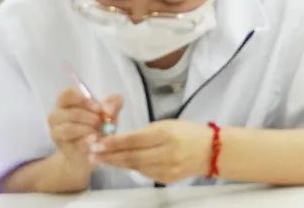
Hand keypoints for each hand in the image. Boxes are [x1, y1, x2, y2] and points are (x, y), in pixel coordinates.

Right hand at [48, 87, 121, 167]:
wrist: (94, 149)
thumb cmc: (99, 125)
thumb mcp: (109, 112)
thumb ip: (113, 104)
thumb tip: (109, 109)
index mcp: (66, 103)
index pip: (67, 94)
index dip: (83, 100)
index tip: (99, 108)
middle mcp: (56, 116)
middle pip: (71, 113)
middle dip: (90, 117)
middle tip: (101, 121)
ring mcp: (57, 133)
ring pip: (68, 129)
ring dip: (87, 129)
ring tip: (98, 132)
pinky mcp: (63, 148)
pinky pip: (73, 144)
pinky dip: (86, 142)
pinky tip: (95, 141)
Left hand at [90, 120, 213, 183]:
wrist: (212, 150)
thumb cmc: (187, 133)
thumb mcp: (167, 125)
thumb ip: (144, 132)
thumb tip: (118, 140)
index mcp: (166, 134)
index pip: (134, 140)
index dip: (114, 143)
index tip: (97, 144)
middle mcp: (167, 152)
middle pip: (132, 157)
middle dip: (109, 156)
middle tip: (92, 155)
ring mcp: (167, 168)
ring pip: (136, 167)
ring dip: (118, 163)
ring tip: (103, 159)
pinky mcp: (168, 178)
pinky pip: (145, 173)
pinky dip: (133, 168)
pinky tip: (123, 163)